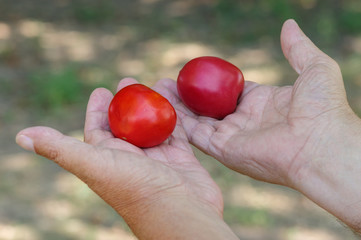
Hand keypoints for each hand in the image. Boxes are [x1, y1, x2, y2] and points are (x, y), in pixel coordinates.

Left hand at [16, 78, 237, 238]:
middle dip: (126, 103)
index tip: (101, 90)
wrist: (181, 213)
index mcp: (107, 160)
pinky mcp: (180, 158)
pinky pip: (175, 132)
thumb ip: (60, 148)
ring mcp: (156, 159)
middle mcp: (130, 159)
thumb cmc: (135, 190)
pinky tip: (172, 103)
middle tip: (128, 81)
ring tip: (152, 86)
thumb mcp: (93, 165)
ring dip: (150, 107)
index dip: (97, 110)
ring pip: (151, 126)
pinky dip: (173, 117)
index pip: (97, 130)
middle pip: (126, 125)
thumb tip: (21, 136)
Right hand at [162, 19, 360, 231]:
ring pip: (197, 121)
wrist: (322, 146)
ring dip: (177, 107)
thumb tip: (288, 24)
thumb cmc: (323, 109)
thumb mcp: (314, 68)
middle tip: (168, 81)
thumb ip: (297, 48)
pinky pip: (196, 136)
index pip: (231, 92)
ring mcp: (233, 137)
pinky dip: (179, 123)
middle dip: (188, 96)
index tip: (195, 74)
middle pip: (209, 107)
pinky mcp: (224, 150)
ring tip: (158, 90)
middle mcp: (245, 121)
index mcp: (263, 103)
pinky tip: (164, 106)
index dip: (213, 84)